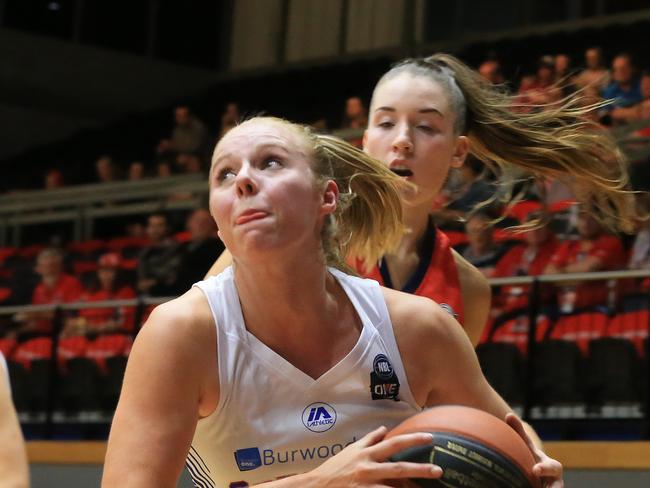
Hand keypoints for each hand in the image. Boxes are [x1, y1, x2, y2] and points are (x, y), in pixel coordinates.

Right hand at [304, 426, 441, 487]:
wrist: (315, 486)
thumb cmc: (335, 468)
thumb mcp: (351, 450)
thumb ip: (369, 440)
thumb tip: (385, 429)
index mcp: (366, 453)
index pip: (394, 443)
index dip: (412, 439)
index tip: (430, 437)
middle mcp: (367, 468)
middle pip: (399, 468)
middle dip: (420, 469)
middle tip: (439, 470)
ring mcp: (365, 485)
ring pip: (393, 487)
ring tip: (427, 487)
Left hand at [506, 414, 562, 487]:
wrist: (537, 472)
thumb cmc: (529, 456)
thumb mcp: (526, 446)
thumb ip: (518, 431)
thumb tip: (508, 414)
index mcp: (550, 466)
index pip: (552, 467)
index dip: (544, 469)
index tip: (535, 470)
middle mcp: (555, 481)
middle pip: (558, 487)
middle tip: (536, 476)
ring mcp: (553, 487)